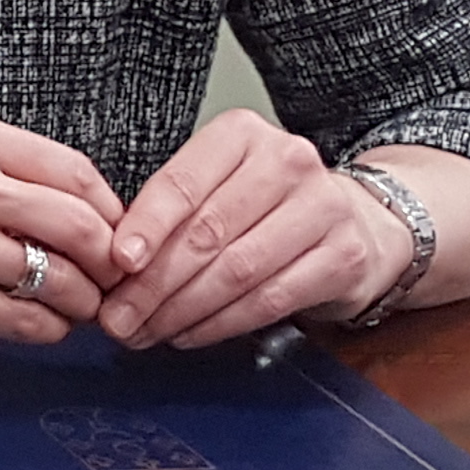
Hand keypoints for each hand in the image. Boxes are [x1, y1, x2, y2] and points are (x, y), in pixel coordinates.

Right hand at [0, 114, 116, 343]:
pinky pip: (23, 320)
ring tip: (75, 307)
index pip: (75, 172)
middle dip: (108, 262)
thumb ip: (7, 175)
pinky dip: (46, 328)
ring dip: (81, 302)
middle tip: (109, 279)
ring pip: (58, 279)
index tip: (116, 234)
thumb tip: (91, 218)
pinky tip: (39, 324)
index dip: (111, 211)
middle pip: (79, 225)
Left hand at [98, 110, 401, 347]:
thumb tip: (113, 265)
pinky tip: (188, 334)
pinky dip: (220, 324)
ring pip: (236, 271)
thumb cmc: (265, 205)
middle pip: (206, 232)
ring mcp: (323, 208)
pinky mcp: (344, 256)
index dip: (146, 226)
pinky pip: (269, 300)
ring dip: (181, 311)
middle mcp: (288, 162)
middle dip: (153, 284)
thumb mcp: (217, 186)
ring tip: (145, 332)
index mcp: (243, 135)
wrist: (356, 221)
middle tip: (118, 318)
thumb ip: (172, 212)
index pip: (183, 182)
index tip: (116, 263)